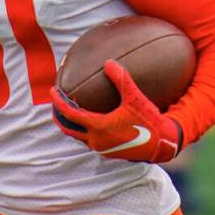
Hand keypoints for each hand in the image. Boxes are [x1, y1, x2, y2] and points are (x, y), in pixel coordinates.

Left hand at [50, 60, 182, 162]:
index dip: (59, 102)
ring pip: (78, 137)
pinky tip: (89, 121)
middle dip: (59, 116)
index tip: (52, 90)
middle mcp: (96, 140)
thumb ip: (122, 79)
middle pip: (68, 129)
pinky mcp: (109, 152)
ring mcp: (102, 148)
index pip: (70, 114)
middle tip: (54, 103)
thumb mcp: (135, 98)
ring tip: (69, 112)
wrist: (162, 145)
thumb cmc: (149, 121)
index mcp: (99, 127)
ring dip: (71, 125)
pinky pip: (89, 141)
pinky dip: (83, 131)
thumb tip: (109, 62)